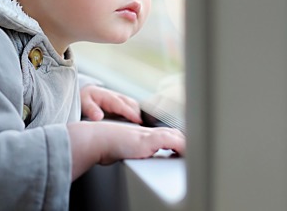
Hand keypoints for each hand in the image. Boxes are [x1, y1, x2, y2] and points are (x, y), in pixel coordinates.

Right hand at [68, 121, 185, 178]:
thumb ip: (134, 150)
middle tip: (193, 152)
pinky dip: (181, 146)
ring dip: (186, 145)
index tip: (185, 150)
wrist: (94, 139)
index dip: (178, 140)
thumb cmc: (104, 144)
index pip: (167, 134)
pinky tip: (184, 153)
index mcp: (143, 134)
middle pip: (175, 133)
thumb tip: (136, 157)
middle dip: (186, 143)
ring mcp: (148, 135)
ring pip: (176, 135)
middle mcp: (147, 132)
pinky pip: (171, 141)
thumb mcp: (123, 147)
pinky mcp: (147, 140)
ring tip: (192, 155)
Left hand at [80, 85, 141, 123]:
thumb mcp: (84, 103)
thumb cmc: (85, 98)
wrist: (84, 93)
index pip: (121, 105)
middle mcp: (117, 97)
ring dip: (139, 115)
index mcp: (108, 97)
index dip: (130, 113)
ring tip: (142, 129)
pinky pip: (133, 109)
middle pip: (132, 105)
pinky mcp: (123, 104)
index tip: (138, 121)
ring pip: (135, 106)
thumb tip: (98, 117)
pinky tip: (138, 127)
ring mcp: (121, 100)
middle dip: (138, 115)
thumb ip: (91, 110)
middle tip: (143, 129)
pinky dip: (137, 116)